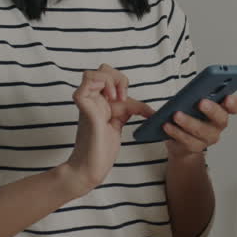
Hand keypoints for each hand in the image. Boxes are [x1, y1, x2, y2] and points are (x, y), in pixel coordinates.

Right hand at [65, 64, 152, 194]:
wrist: (92, 166)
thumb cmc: (103, 148)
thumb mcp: (121, 121)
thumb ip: (131, 109)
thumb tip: (154, 110)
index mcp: (100, 100)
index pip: (109, 75)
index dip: (122, 82)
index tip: (128, 100)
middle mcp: (92, 99)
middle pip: (101, 69)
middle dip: (116, 77)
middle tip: (122, 97)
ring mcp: (87, 104)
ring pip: (90, 74)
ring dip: (108, 81)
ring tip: (115, 98)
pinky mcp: (85, 110)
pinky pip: (83, 87)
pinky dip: (100, 88)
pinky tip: (109, 101)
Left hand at [162, 94, 236, 160]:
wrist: (180, 142)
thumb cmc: (188, 115)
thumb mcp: (190, 101)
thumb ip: (192, 94)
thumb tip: (184, 91)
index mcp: (220, 109)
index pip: (234, 106)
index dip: (233, 103)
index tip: (227, 97)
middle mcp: (218, 124)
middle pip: (221, 119)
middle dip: (212, 110)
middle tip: (201, 102)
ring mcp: (208, 137)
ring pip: (202, 131)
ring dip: (189, 122)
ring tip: (176, 115)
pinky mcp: (196, 147)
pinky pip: (187, 141)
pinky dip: (176, 132)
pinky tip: (167, 126)